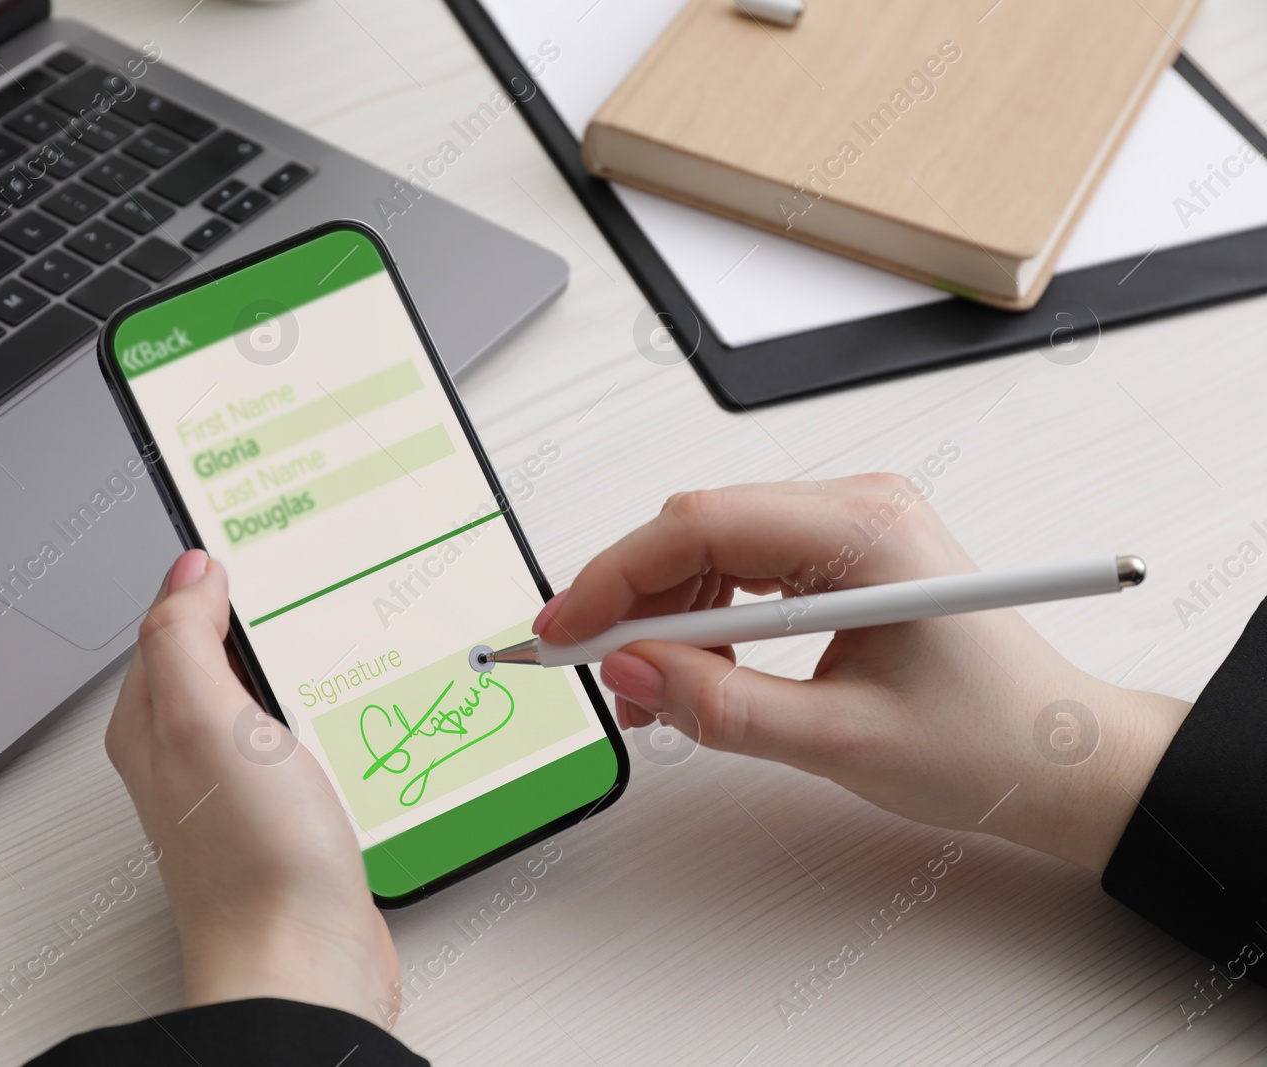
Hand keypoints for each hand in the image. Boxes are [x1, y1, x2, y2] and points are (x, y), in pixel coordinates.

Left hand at [106, 549, 398, 1023]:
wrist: (302, 963)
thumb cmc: (249, 860)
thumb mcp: (201, 720)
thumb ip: (183, 635)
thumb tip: (190, 569)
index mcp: (153, 717)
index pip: (175, 613)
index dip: (219, 570)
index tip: (267, 537)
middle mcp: (191, 746)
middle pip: (228, 647)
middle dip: (271, 611)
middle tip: (319, 576)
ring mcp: (242, 779)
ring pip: (273, 690)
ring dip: (310, 662)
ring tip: (348, 632)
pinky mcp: (292, 808)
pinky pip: (310, 736)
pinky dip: (336, 711)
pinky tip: (363, 707)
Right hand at [536, 476, 1190, 872]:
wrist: (1059, 757)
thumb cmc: (988, 742)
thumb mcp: (840, 740)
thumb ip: (722, 706)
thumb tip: (628, 674)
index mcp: (866, 532)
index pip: (703, 526)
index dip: (616, 577)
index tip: (562, 631)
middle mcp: (858, 507)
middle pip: (699, 528)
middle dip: (631, 597)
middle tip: (587, 666)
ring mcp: (851, 524)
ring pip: (713, 546)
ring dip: (665, 612)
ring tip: (649, 688)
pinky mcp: (843, 552)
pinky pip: (744, 566)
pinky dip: (705, 617)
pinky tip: (697, 669)